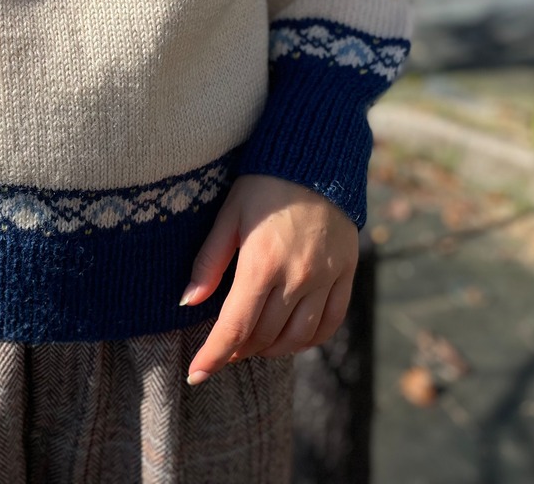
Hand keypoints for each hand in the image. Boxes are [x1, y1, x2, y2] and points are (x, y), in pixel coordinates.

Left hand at [181, 174, 357, 383]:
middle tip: (222, 348)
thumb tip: (187, 302)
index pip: (234, 327)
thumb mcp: (228, 216)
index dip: (212, 356)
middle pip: (264, 336)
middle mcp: (297, 277)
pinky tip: (290, 337)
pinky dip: (308, 339)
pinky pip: (330, 323)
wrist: (317, 158)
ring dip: (271, 349)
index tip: (196, 374)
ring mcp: (325, 278)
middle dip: (237, 350)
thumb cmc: (263, 184)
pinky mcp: (346, 274)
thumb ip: (209, 262)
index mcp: (261, 263)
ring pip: (298, 338)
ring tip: (253, 343)